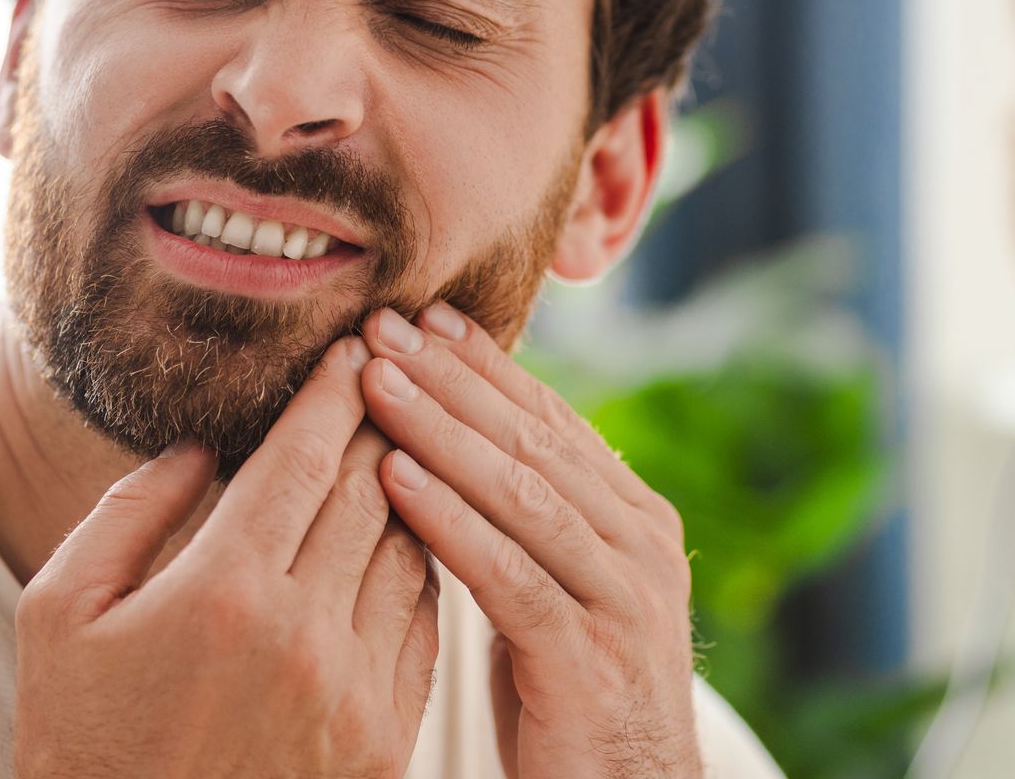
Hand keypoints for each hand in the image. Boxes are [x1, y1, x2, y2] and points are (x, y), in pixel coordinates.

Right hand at [14, 334, 440, 778]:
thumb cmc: (79, 742)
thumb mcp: (58, 615)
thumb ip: (126, 514)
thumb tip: (196, 447)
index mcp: (222, 590)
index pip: (304, 456)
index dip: (337, 389)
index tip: (358, 343)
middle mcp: (304, 635)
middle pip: (370, 490)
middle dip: (384, 419)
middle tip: (397, 367)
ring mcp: (355, 694)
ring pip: (409, 552)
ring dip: (410, 488)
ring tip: (408, 440)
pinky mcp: (385, 743)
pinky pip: (424, 625)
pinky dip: (420, 568)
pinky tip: (406, 538)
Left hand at [357, 302, 699, 778]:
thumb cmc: (569, 699)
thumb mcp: (552, 588)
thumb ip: (522, 519)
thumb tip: (451, 436)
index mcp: (634, 521)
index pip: (549, 420)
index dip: (481, 365)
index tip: (419, 315)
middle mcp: (641, 547)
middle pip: (532, 441)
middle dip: (450, 378)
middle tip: (383, 325)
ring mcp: (624, 601)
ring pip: (520, 493)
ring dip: (440, 430)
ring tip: (373, 382)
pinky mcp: (589, 659)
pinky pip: (509, 572)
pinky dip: (449, 519)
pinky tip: (394, 477)